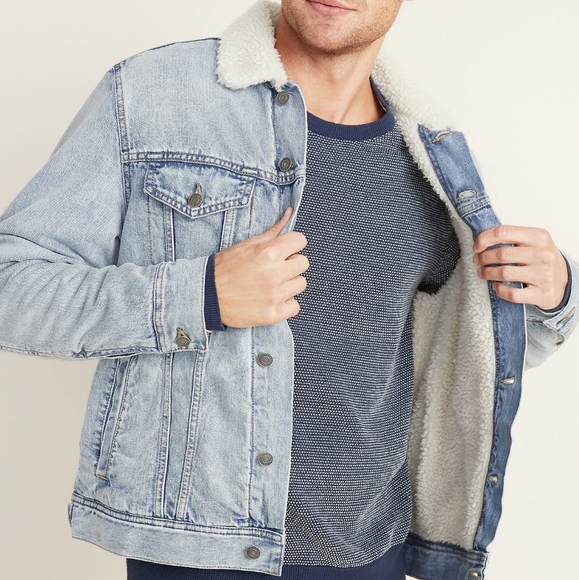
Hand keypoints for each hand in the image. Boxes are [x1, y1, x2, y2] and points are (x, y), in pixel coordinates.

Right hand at [214, 207, 308, 327]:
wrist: (207, 295)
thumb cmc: (225, 268)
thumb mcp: (246, 245)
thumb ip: (272, 231)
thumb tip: (290, 213)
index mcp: (269, 253)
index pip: (300, 241)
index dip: (292, 244)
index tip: (284, 250)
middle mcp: (275, 274)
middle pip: (303, 263)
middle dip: (291, 263)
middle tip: (276, 268)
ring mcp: (275, 296)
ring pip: (301, 284)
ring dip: (289, 283)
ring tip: (272, 284)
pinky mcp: (273, 314)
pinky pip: (295, 306)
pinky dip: (286, 303)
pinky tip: (272, 299)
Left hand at [473, 225, 567, 309]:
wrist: (564, 281)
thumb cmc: (542, 259)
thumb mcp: (533, 241)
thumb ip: (511, 237)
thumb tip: (482, 240)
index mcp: (538, 237)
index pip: (503, 232)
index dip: (484, 239)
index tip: (477, 246)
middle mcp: (543, 254)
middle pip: (502, 254)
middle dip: (483, 258)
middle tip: (477, 261)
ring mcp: (544, 275)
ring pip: (504, 273)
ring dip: (487, 273)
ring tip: (482, 273)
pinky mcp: (542, 293)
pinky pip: (513, 294)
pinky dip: (500, 290)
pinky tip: (497, 286)